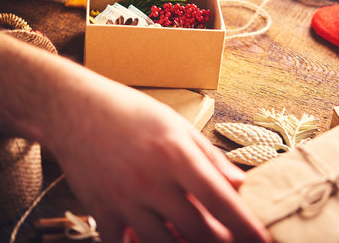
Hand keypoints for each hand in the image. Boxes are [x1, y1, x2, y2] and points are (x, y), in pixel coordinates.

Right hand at [46, 77, 269, 241]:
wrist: (75, 109)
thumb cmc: (130, 113)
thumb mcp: (176, 125)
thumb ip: (210, 157)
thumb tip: (239, 183)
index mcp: (176, 155)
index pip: (220, 200)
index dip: (245, 226)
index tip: (263, 240)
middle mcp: (152, 181)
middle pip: (198, 231)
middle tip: (231, 242)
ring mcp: (124, 199)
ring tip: (196, 238)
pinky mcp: (101, 211)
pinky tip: (152, 237)